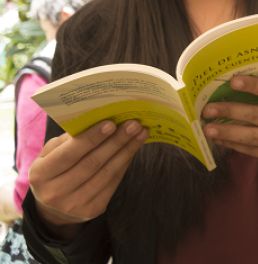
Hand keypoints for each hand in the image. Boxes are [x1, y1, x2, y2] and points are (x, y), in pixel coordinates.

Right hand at [29, 120, 147, 240]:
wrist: (54, 208)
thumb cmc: (54, 171)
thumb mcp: (49, 155)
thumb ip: (67, 140)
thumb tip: (96, 123)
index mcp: (40, 175)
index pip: (69, 154)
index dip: (91, 138)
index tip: (110, 123)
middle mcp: (55, 193)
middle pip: (92, 163)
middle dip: (116, 141)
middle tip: (133, 124)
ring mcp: (74, 205)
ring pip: (107, 173)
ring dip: (127, 151)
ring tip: (141, 133)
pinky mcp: (93, 210)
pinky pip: (113, 182)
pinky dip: (125, 163)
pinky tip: (133, 149)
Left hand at [201, 76, 257, 198]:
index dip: (253, 86)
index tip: (233, 81)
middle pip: (257, 116)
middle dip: (230, 111)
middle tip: (208, 108)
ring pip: (253, 138)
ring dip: (228, 133)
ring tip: (208, 128)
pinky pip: (256, 152)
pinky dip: (237, 146)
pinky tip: (223, 141)